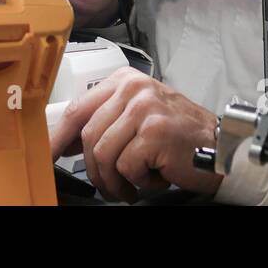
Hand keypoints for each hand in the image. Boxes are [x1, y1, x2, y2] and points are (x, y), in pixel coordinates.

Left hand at [50, 68, 219, 201]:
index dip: (58, 137)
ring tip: (130, 186)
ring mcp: (144, 109)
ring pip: (102, 153)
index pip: (78, 109)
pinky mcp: (154, 133)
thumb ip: (105, 122)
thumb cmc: (178, 137)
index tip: (48, 155)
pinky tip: (154, 177)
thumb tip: (65, 142)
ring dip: (114, 180)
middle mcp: (133, 89)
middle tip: (107, 185)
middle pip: (87, 135)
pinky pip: (126, 167)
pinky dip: (138, 181)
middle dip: (93, 169)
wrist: (219, 147)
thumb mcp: (138, 116)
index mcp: (124, 81)